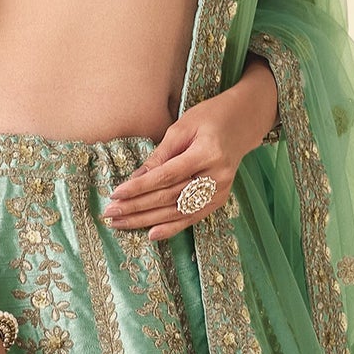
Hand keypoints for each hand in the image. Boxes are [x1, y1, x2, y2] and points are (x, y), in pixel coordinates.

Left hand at [101, 60, 279, 240]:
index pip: (166, 176)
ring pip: (178, 211)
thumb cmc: (208, 119)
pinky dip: (171, 228)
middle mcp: (216, 176)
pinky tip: (151, 234)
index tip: (116, 193)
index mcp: (207, 153)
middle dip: (137, 207)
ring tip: (122, 224)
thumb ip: (160, 155)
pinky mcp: (219, 199)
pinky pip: (192, 217)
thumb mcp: (182, 128)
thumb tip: (134, 178)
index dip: (140, 187)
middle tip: (111, 214)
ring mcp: (220, 191)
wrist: (242, 123)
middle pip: (170, 197)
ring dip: (147, 220)